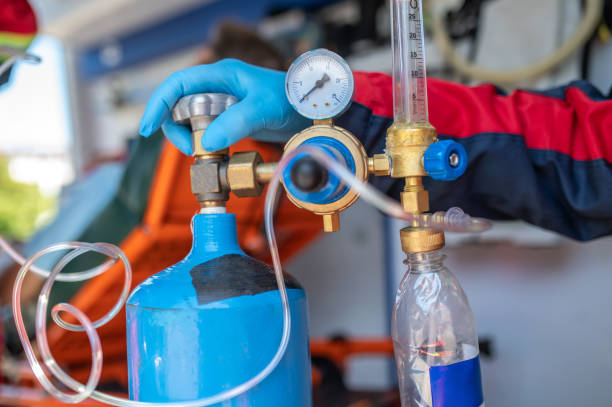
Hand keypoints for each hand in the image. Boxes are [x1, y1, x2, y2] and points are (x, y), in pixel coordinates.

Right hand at [139, 59, 309, 154]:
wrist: (312, 111)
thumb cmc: (292, 100)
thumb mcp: (263, 109)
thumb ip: (236, 123)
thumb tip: (206, 142)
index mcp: (222, 75)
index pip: (177, 85)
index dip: (158, 104)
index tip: (147, 127)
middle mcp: (219, 87)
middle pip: (179, 105)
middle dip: (176, 128)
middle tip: (190, 149)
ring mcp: (224, 103)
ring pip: (191, 120)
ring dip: (191, 138)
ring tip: (206, 152)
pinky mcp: (230, 118)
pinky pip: (206, 130)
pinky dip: (204, 142)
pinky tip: (216, 151)